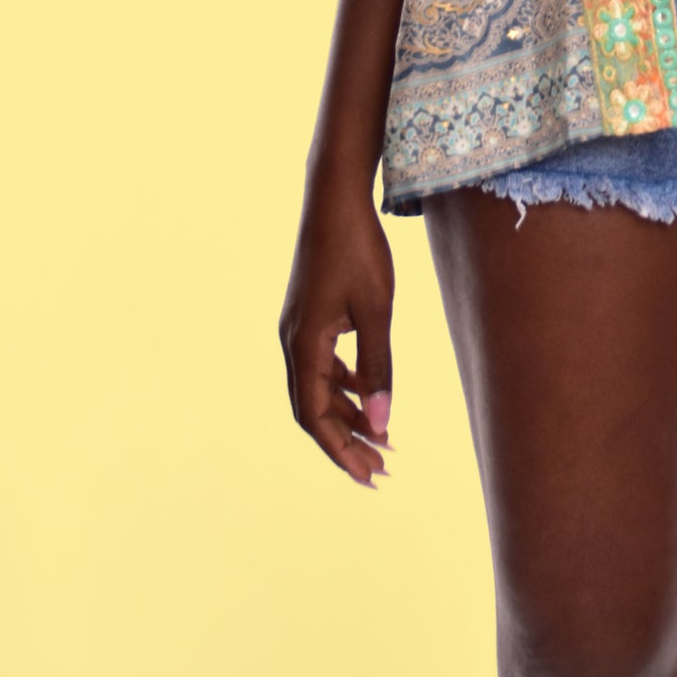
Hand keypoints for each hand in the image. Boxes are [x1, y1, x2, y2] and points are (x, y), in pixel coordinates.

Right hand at [279, 173, 395, 486]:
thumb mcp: (377, 310)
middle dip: (345, 443)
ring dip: (347, 416)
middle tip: (380, 471)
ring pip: (319, 389)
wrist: (335, 199)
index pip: (316, 417)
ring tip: (382, 442)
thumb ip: (379, 367)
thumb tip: (384, 424)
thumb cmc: (359, 250)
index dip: (341, 451)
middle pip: (314, 410)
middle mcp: (292, 343)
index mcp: (303, 345)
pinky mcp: (309, 318)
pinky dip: (345, 387)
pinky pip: (323, 366)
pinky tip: (370, 396)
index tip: (369, 477)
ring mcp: (298, 330)